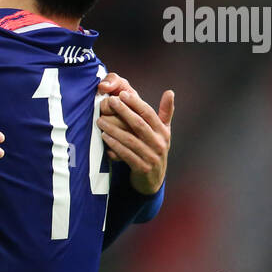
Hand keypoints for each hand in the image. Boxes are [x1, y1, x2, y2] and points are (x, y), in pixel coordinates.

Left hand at [97, 79, 174, 194]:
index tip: (122, 94)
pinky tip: (104, 137)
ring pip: (130, 139)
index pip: (149, 114)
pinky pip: (126, 154)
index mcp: (164, 132)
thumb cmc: (155, 149)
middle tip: (110, 102)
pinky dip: (114, 146)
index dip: (136, 103)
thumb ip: (165, 112)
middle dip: (123, 112)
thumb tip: (170, 91)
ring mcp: (151, 156)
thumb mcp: (163, 131)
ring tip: (101, 121)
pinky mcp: (142, 168)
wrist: (153, 179)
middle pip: (139, 124)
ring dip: (114, 129)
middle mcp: (160, 143)